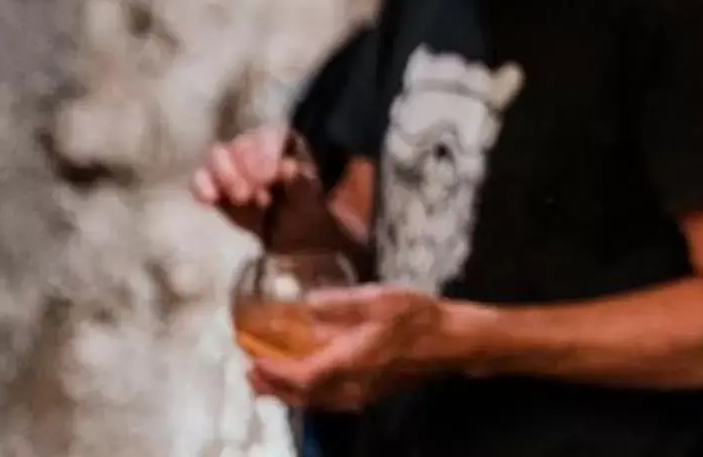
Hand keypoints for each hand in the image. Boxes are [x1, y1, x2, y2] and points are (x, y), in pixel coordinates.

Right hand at [192, 125, 321, 237]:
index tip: (268, 177)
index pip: (270, 136)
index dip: (265, 154)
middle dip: (246, 171)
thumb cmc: (307, 208)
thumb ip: (301, 184)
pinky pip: (199, 176)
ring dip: (225, 177)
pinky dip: (201, 186)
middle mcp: (258, 144)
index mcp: (288, 142)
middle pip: (242, 145)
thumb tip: (289, 168)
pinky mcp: (213, 182)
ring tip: (242, 198)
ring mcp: (233, 161)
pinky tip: (210, 199)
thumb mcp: (310, 198)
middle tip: (260, 197)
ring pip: (216, 155)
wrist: (291, 230)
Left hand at [244, 285, 448, 411]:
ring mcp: (359, 396)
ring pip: (312, 402)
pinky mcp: (367, 396)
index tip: (253, 358)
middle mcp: (350, 387)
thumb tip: (305, 306)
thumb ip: (340, 303)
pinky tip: (304, 382)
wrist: (451, 341)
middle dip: (273, 386)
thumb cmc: (416, 317)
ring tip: (268, 380)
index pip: (301, 375)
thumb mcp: (379, 299)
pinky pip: (326, 402)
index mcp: (351, 362)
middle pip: (301, 396)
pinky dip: (306, 394)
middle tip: (251, 372)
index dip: (274, 371)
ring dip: (286, 393)